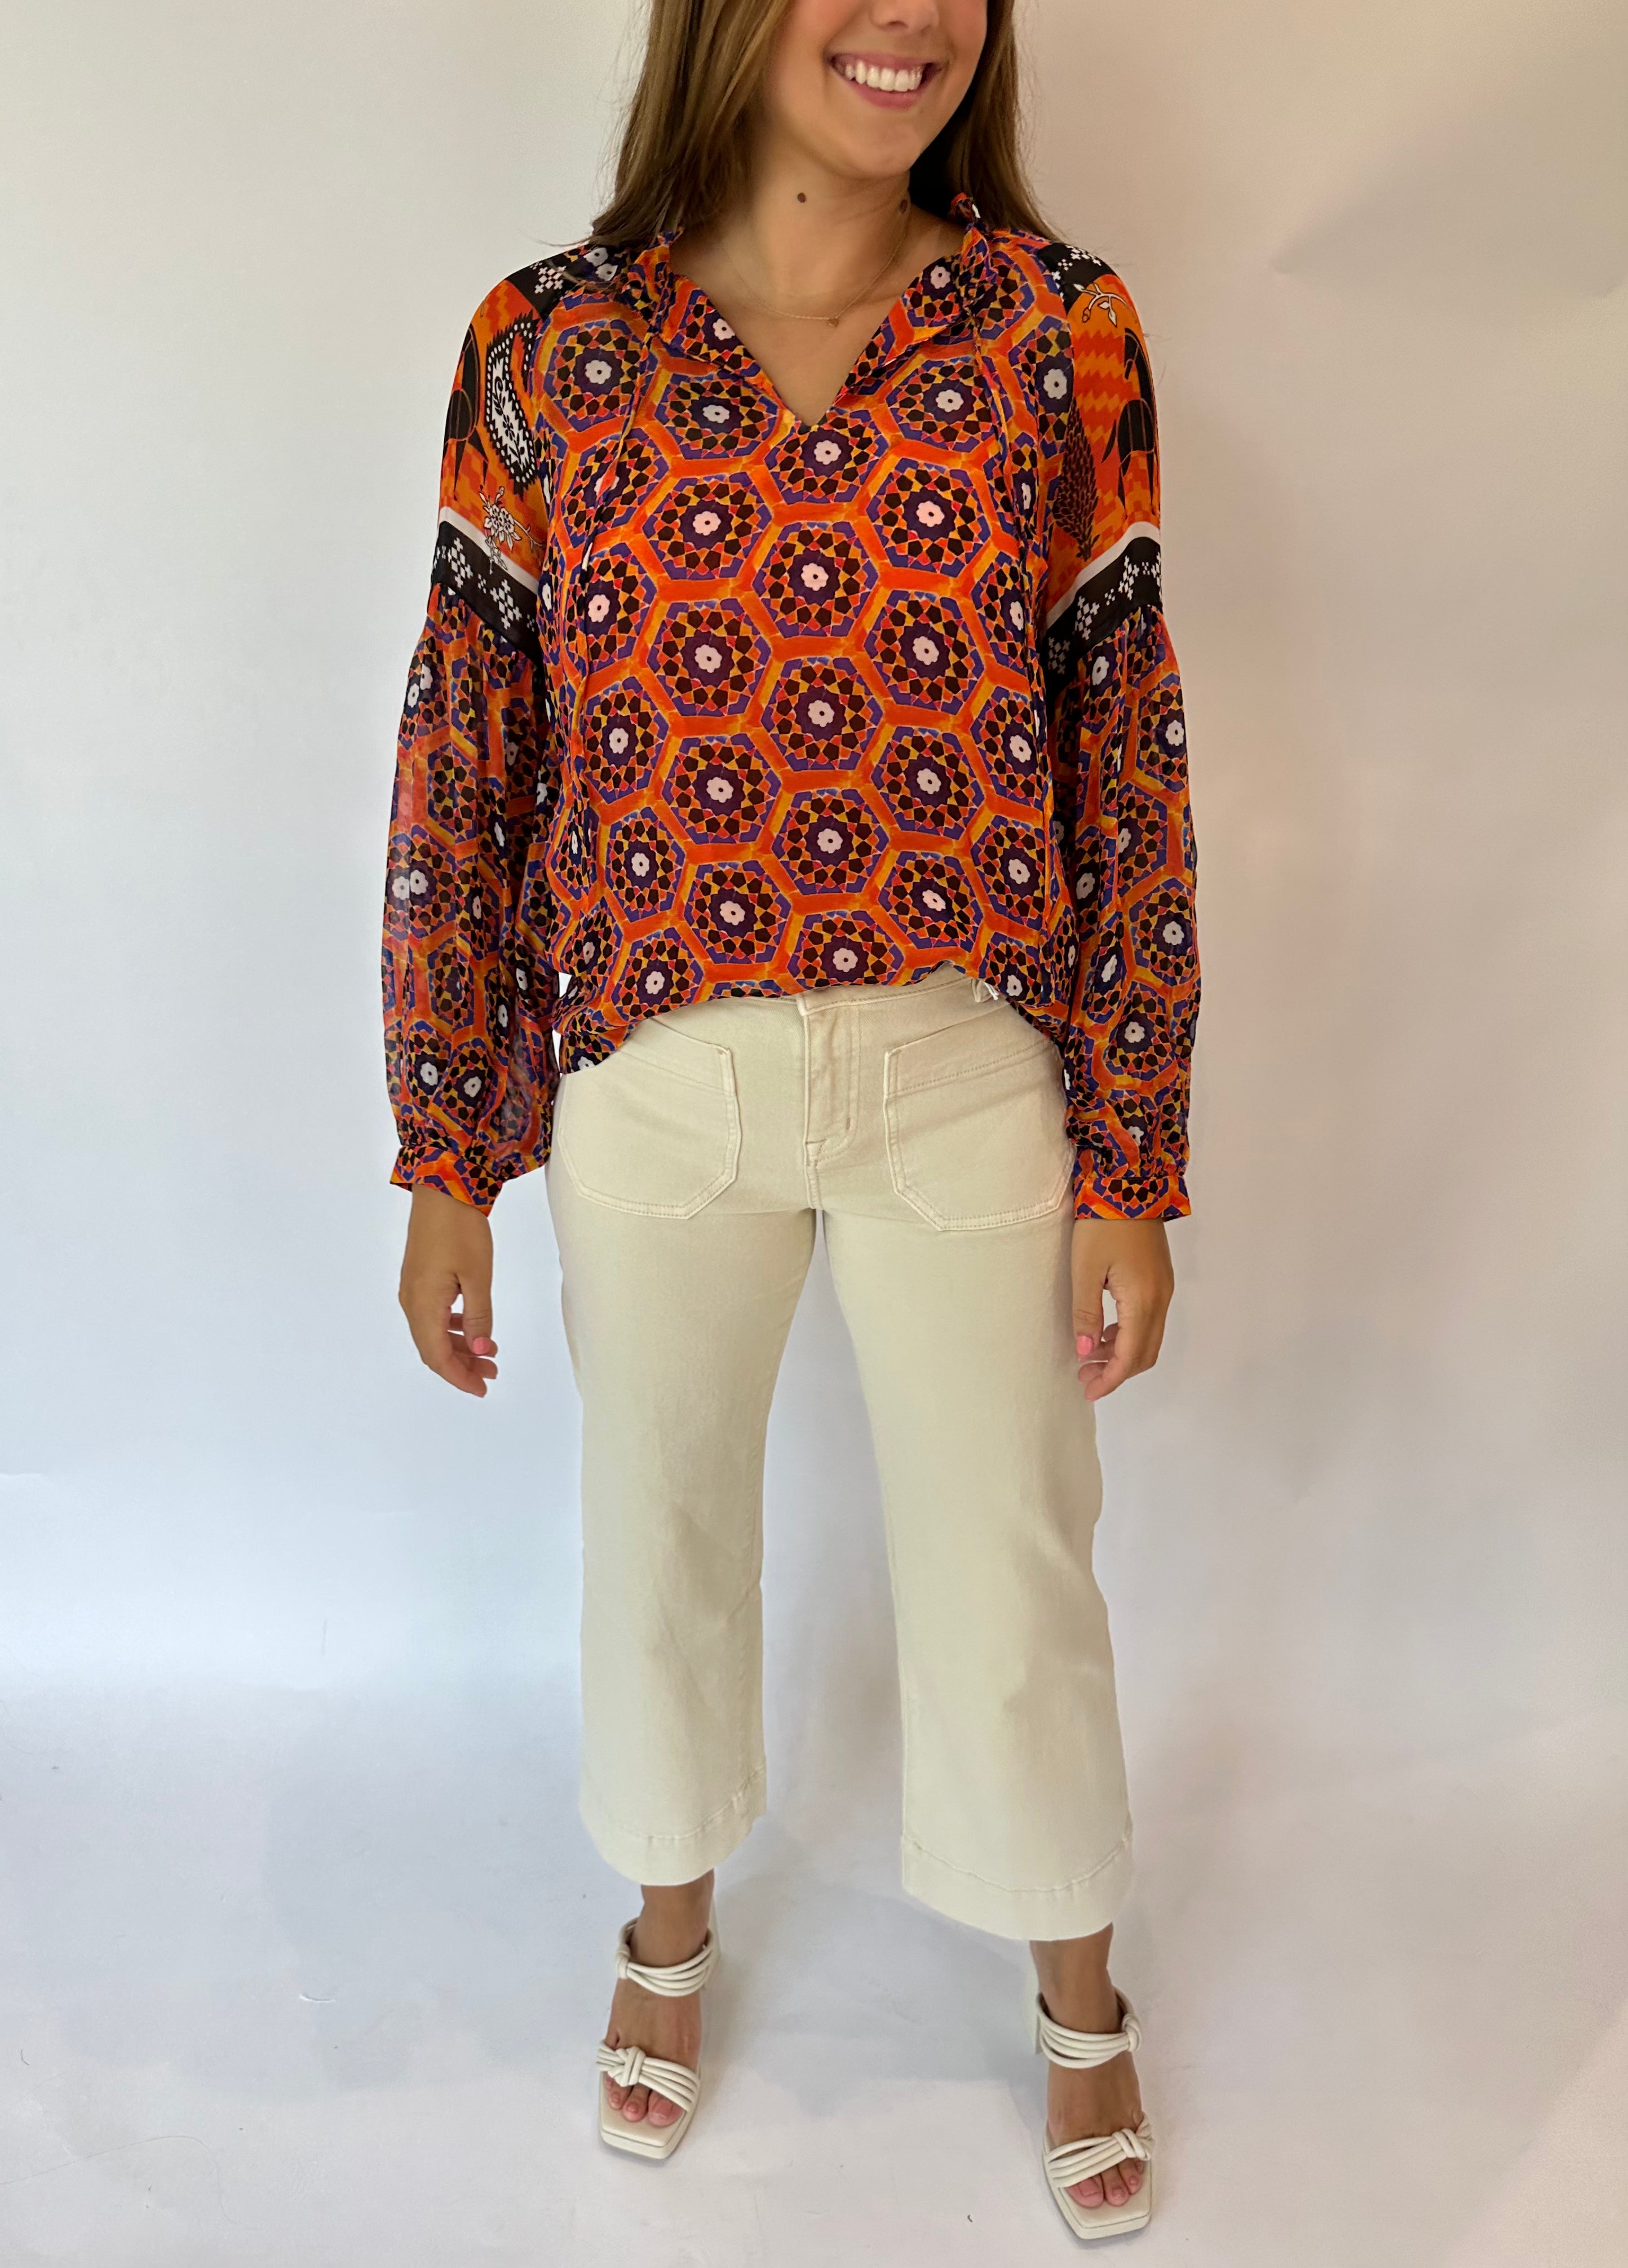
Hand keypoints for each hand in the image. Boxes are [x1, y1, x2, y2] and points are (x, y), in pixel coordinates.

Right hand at [398, 1183, 498, 1395]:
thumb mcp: (478, 1276)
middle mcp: (412, 1301)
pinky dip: (452, 1328)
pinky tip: (472, 1327)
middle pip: (432, 1349)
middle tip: (492, 1372)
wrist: (443, 1189)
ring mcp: (413, 1290)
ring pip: (433, 1333)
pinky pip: (432, 1315)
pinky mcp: (419, 1278)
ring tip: (489, 1353)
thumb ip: (479, 1316)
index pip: (437, 1356)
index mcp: (423, 1305)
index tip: (482, 1388)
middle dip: (462, 1365)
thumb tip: (481, 1350)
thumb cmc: (461, 1229)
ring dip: (459, 1347)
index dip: (459, 1377)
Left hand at [1070, 1218, 1174, 1400]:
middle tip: (1085, 1376)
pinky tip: (1106, 1332)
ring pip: (1149, 1338)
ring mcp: (1164, 1288)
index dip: (1110, 1379)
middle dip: (1117, 1371)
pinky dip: (1129, 1335)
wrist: (1130, 1182)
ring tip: (1090, 1355)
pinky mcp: (1159, 1278)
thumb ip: (1086, 1314)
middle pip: (1145, 1353)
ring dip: (1123, 1354)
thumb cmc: (1102, 1224)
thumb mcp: (1085, 1269)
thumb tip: (1087, 1351)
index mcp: (1143, 1301)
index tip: (1088, 1391)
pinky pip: (1150, 1320)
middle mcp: (1160, 1299)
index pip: (1130, 1357)